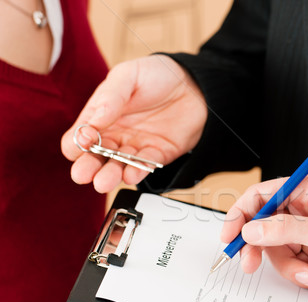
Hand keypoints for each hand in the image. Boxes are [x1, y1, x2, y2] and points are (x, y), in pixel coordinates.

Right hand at [61, 55, 206, 192]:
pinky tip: (130, 174)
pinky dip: (137, 172)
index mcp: (99, 117)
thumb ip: (110, 96)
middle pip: (94, 158)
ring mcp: (135, 147)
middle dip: (87, 168)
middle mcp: (114, 135)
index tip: (83, 142)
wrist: (193, 84)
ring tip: (103, 181)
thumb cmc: (156, 75)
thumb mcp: (128, 75)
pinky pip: (144, 167)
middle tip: (83, 175)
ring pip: (116, 167)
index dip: (76, 143)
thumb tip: (93, 121)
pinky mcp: (157, 155)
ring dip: (109, 175)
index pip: (77, 138)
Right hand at [221, 172, 307, 299]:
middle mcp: (306, 210)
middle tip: (250, 264)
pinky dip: (305, 277)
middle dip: (259, 248)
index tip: (229, 236)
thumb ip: (285, 230)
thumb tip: (251, 229)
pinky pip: (293, 268)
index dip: (240, 214)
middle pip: (263, 226)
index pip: (262, 195)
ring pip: (277, 252)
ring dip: (293, 268)